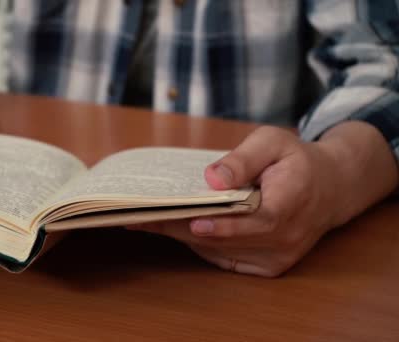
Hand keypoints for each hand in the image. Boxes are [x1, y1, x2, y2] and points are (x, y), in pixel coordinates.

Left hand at [130, 123, 397, 276]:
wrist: (330, 189)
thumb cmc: (296, 160)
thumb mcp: (273, 142)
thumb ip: (244, 158)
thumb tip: (211, 178)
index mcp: (293, 202)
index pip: (258, 220)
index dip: (225, 225)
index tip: (191, 222)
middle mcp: (287, 238)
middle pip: (227, 239)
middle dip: (180, 227)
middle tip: (139, 216)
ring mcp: (278, 257)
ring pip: (221, 251)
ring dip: (182, 236)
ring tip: (144, 220)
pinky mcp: (269, 266)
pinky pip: (225, 258)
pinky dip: (198, 243)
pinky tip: (172, 227)